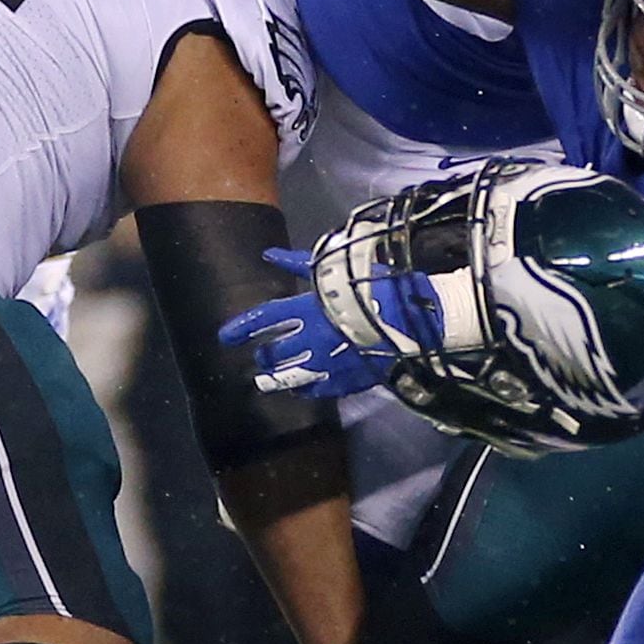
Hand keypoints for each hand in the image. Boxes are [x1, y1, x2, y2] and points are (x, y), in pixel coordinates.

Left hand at [219, 247, 440, 397]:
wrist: (418, 315)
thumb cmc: (378, 285)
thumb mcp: (337, 268)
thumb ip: (300, 263)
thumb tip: (268, 253)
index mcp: (309, 308)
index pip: (264, 319)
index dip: (241, 327)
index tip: (225, 337)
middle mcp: (313, 338)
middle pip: (275, 353)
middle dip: (264, 356)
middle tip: (261, 357)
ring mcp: (331, 363)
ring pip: (292, 377)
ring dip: (278, 379)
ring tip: (270, 381)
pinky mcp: (349, 379)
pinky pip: (320, 390)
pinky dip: (308, 390)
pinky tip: (303, 390)